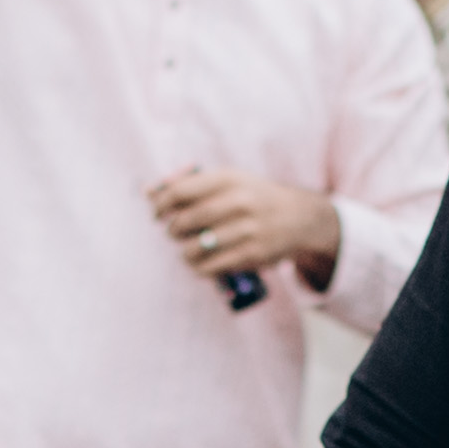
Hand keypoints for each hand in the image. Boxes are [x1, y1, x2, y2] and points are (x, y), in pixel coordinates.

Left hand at [147, 167, 336, 287]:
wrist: (299, 217)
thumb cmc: (253, 197)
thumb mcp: (229, 181)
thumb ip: (192, 184)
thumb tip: (149, 191)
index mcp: (229, 179)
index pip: (181, 190)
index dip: (161, 204)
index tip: (157, 214)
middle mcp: (239, 202)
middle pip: (186, 220)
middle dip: (172, 230)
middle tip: (173, 233)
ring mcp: (248, 230)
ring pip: (196, 248)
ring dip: (184, 252)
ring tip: (187, 251)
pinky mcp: (253, 254)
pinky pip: (213, 267)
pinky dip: (199, 268)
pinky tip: (199, 264)